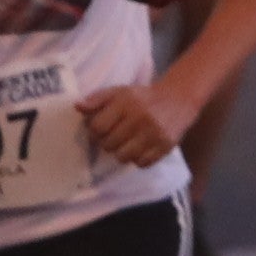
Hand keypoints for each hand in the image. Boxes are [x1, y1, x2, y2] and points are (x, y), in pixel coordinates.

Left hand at [72, 75, 197, 166]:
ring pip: (123, 157)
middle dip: (107, 142)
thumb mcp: (120, 92)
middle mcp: (140, 118)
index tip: (100, 130)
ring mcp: (154, 134)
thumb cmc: (143, 97)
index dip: (94, 131)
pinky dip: (137, 159)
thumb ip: (97, 99)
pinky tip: (140, 148)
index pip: (98, 127)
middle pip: (109, 144)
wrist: (178, 99)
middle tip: (114, 137)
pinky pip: (141, 164)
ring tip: (126, 144)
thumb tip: (77, 107)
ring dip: (121, 153)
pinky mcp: (165, 146)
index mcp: (126, 103)